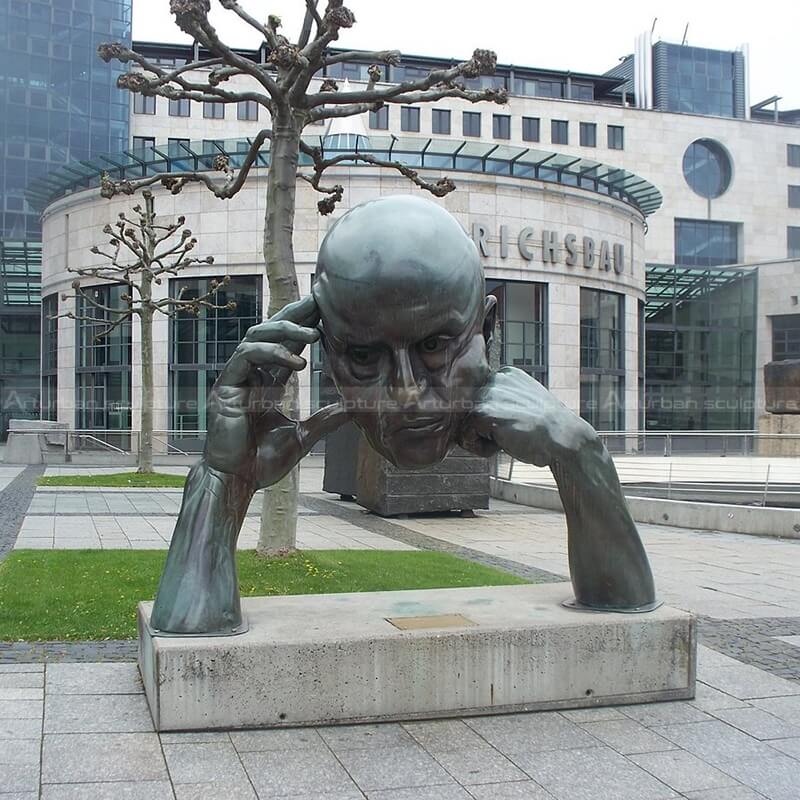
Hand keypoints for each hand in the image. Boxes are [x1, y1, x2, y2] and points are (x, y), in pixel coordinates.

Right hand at [206, 295, 345, 480]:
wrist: (237, 481)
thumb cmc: (262, 461)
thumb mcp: (302, 436)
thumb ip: (325, 420)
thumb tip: (353, 409)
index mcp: (266, 382)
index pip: (285, 344)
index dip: (303, 326)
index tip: (327, 312)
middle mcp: (250, 375)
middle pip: (269, 331)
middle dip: (294, 316)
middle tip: (319, 303)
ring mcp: (236, 379)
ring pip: (256, 337)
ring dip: (286, 331)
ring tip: (314, 335)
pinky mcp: (226, 387)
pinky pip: (245, 357)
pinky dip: (271, 354)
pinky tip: (296, 362)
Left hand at [457, 367, 596, 466]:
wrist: (564, 438)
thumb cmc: (546, 429)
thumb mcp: (524, 404)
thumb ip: (502, 402)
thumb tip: (474, 415)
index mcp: (505, 374)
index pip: (480, 402)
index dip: (495, 420)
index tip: (517, 423)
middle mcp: (494, 378)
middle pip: (470, 413)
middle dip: (487, 429)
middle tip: (515, 431)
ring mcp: (487, 394)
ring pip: (466, 426)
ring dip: (485, 439)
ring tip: (511, 436)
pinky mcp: (483, 412)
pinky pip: (466, 438)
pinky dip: (483, 448)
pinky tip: (506, 442)